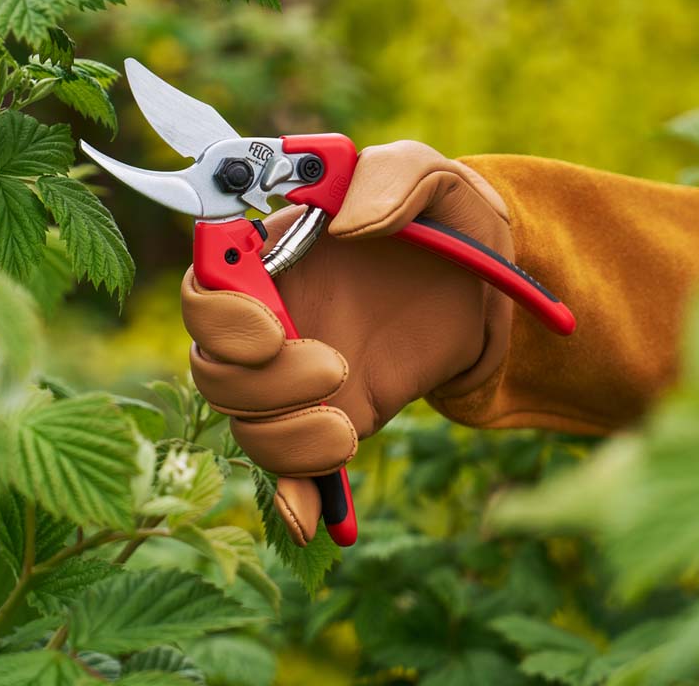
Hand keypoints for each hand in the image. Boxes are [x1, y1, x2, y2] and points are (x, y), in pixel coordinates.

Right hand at [180, 141, 513, 544]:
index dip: (219, 315)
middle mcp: (272, 315)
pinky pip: (292, 468)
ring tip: (348, 428)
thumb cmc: (450, 216)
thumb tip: (342, 226)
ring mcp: (298, 372)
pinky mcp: (334, 415)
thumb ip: (388, 180)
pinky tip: (317, 522)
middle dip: (261, 383)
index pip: (203, 286)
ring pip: (243, 423)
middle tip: (336, 366)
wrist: (494, 284)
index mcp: (276, 254)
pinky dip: (294, 498)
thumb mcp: (432, 177)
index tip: (274, 327)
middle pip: (211, 367)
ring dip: (283, 441)